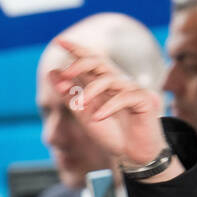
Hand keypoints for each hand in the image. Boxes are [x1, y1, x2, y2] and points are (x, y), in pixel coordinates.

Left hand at [49, 38, 179, 180]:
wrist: (133, 155)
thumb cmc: (113, 134)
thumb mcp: (84, 115)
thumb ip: (69, 95)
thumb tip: (52, 73)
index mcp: (104, 83)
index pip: (90, 61)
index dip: (76, 49)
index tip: (58, 40)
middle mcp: (118, 82)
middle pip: (99, 62)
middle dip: (80, 64)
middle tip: (66, 73)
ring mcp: (132, 89)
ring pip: (109, 79)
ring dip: (89, 92)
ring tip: (77, 106)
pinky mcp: (144, 101)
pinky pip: (125, 97)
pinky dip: (108, 107)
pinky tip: (97, 118)